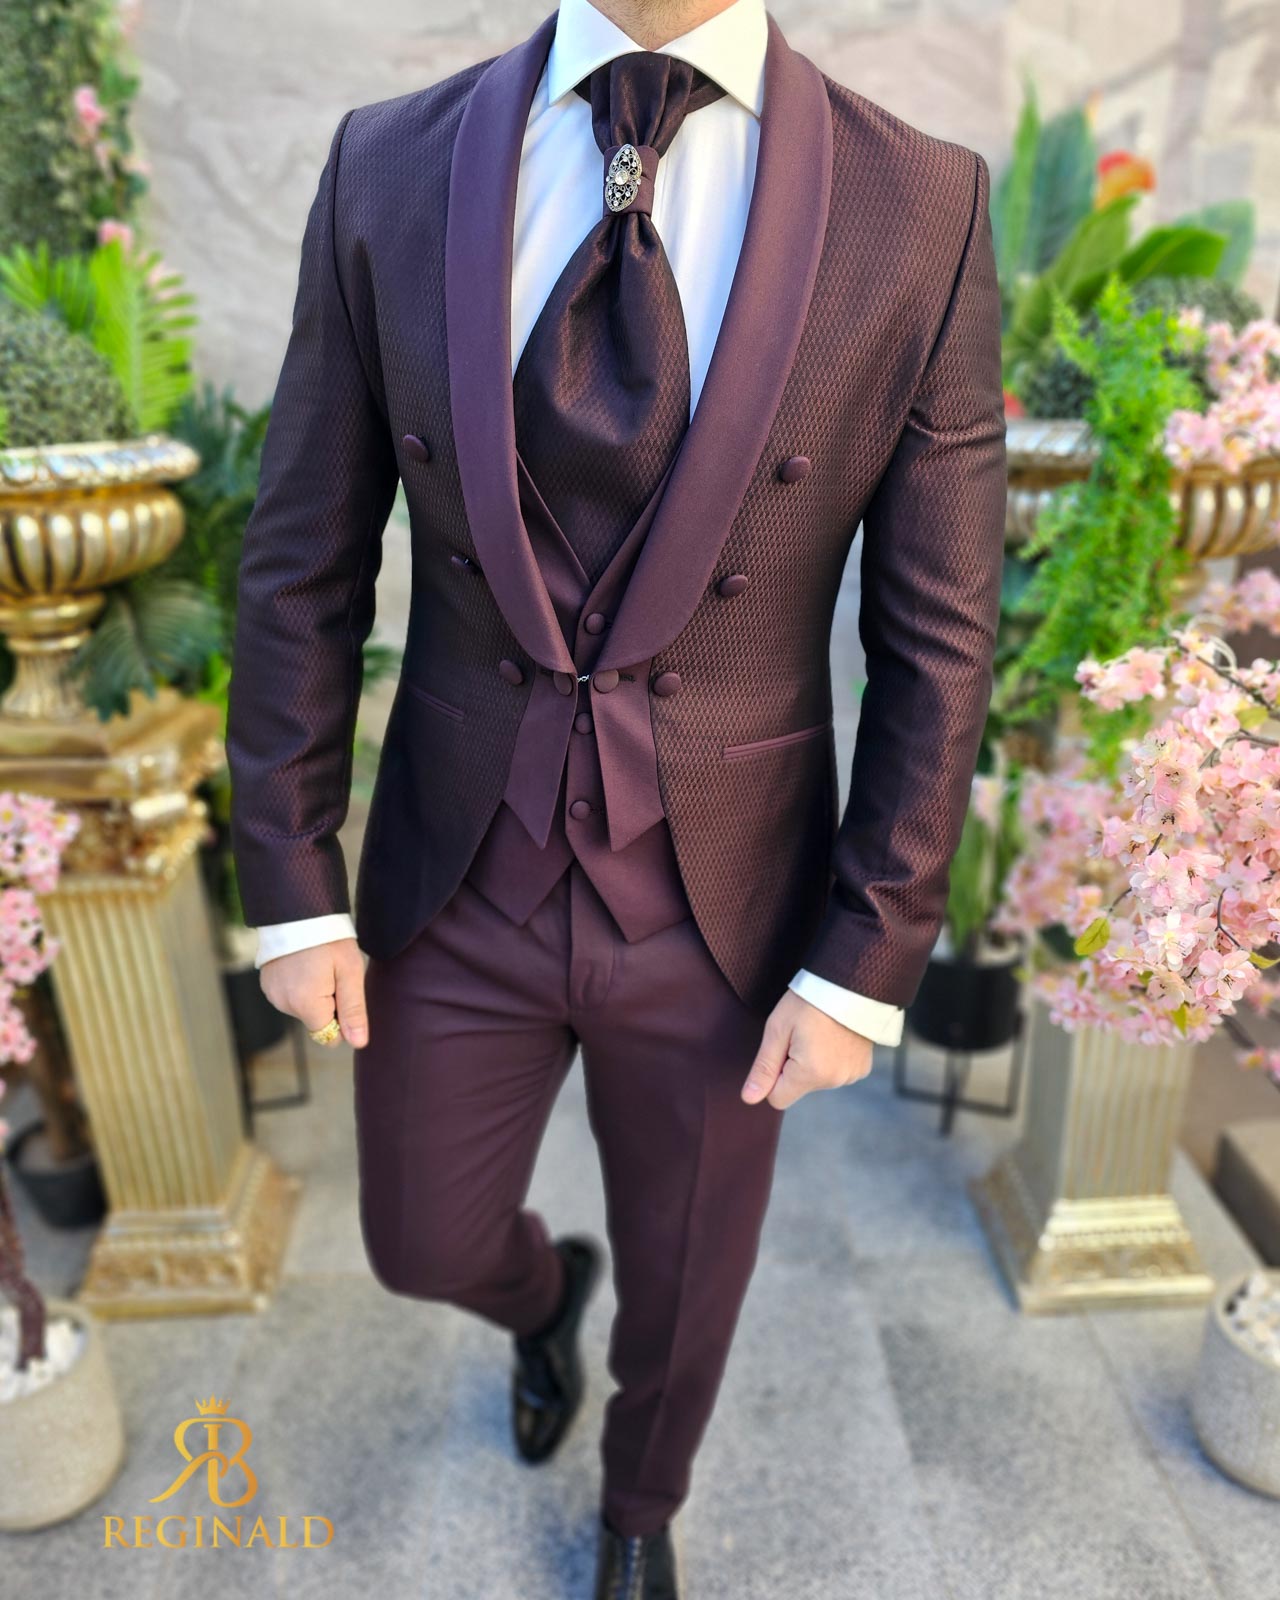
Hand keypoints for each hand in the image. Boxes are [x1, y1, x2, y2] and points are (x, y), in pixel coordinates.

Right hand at [259, 937, 368, 1048]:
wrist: (298, 910)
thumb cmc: (329, 939)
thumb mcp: (349, 972)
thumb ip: (353, 1010)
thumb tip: (358, 1043)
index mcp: (305, 1005)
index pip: (329, 1036)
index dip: (341, 1017)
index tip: (342, 989)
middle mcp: (283, 1004)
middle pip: (316, 1021)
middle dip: (328, 1004)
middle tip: (331, 972)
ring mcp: (272, 994)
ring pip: (303, 1009)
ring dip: (314, 994)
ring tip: (317, 964)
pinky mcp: (267, 984)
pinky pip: (290, 997)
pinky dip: (300, 986)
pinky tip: (304, 964)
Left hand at [741, 990, 873, 1109]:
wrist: (850, 983)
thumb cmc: (809, 1001)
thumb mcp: (778, 1029)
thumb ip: (764, 1067)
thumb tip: (749, 1098)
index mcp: (811, 1073)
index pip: (778, 1098)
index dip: (773, 1076)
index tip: (782, 1048)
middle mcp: (834, 1081)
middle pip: (798, 1087)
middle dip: (793, 1067)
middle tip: (801, 1034)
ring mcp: (851, 1075)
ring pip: (817, 1080)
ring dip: (812, 1062)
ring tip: (820, 1032)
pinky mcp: (862, 1069)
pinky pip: (836, 1073)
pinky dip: (831, 1059)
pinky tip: (834, 1036)